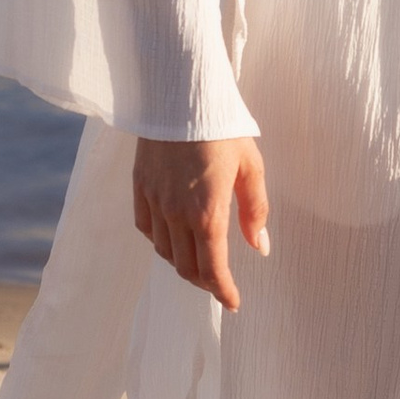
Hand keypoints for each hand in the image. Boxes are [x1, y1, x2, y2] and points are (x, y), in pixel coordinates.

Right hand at [131, 136, 269, 312]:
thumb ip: (255, 211)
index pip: (213, 269)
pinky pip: (146, 229)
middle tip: (221, 285)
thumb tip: (260, 247)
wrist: (180, 95)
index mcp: (208, 213)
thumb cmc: (222, 129)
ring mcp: (154, 202)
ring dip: (183, 264)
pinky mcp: (139, 188)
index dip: (224, 292)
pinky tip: (173, 238)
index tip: (233, 303)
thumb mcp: (250, 167)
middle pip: (187, 267)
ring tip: (200, 262)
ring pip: (164, 252)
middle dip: (206, 283)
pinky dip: (160, 242)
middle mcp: (176, 214)